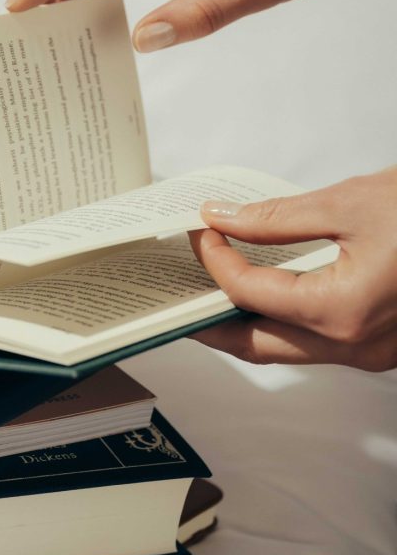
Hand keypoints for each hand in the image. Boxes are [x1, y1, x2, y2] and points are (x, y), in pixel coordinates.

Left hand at [187, 168, 396, 370]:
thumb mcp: (348, 204)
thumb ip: (277, 218)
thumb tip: (226, 219)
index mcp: (343, 311)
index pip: (250, 294)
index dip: (216, 262)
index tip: (202, 233)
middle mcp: (357, 344)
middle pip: (258, 344)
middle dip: (211, 319)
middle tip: (179, 294)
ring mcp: (372, 350)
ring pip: (288, 348)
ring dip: (247, 323)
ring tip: (214, 293)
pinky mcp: (381, 343)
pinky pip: (318, 342)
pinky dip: (284, 322)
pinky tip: (266, 295)